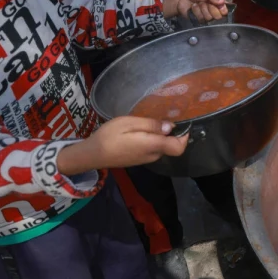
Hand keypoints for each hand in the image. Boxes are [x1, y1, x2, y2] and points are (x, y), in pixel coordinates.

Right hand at [59, 117, 188, 175]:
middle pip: (171, 146)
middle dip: (171, 133)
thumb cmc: (109, 136)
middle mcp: (152, 155)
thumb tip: (170, 127)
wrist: (92, 155)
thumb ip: (151, 125)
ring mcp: (146, 160)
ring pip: (161, 148)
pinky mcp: (139, 160)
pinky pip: (153, 150)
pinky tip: (141, 132)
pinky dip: (152, 141)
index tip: (183, 123)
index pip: (178, 147)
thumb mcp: (129, 123)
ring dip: (160, 137)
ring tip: (148, 123)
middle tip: (161, 118)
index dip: (184, 136)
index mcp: (152, 146)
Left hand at [164, 0, 227, 21]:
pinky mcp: (200, 20)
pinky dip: (196, 13)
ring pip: (209, 17)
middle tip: (204, 3)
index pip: (225, 8)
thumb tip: (223, 2)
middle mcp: (214, 9)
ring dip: (202, 10)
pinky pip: (202, 20)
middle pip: (218, 15)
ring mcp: (207, 16)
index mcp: (217, 1)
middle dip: (210, 9)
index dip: (223, 9)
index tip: (220, 8)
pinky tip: (193, 9)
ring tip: (196, 4)